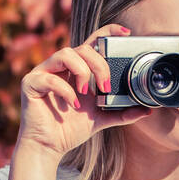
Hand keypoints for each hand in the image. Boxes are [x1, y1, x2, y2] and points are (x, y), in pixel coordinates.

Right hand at [16, 22, 150, 157]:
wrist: (48, 148)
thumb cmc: (70, 130)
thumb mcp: (101, 119)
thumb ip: (122, 113)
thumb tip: (147, 110)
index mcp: (76, 70)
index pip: (92, 43)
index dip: (108, 32)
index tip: (126, 33)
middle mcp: (60, 67)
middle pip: (82, 47)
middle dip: (98, 64)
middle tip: (105, 87)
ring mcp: (44, 73)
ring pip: (65, 54)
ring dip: (81, 72)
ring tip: (85, 93)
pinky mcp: (31, 84)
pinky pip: (49, 77)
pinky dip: (64, 90)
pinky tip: (72, 104)